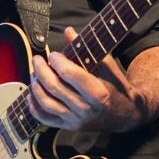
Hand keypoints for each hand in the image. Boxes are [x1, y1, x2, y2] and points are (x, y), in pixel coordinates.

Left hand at [28, 27, 144, 131]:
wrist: (126, 115)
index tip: (53, 54)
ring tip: (34, 74)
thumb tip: (68, 31)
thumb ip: (87, 49)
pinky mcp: (69, 127)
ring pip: (46, 103)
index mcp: (98, 92)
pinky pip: (45, 119)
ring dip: (36, 86)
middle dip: (41, 70)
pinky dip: (34, 106)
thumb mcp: (107, 66)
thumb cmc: (117, 87)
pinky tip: (32, 93)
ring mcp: (76, 120)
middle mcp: (86, 109)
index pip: (69, 75)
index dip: (57, 62)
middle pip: (54, 87)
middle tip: (37, 59)